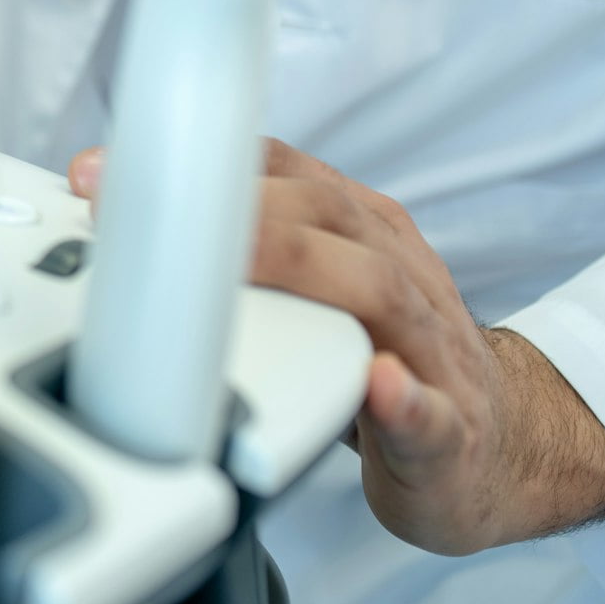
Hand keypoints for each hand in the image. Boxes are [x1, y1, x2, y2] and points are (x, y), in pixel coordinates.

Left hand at [67, 141, 604, 553]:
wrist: (499, 441)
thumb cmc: (382, 354)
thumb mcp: (317, 283)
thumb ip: (243, 245)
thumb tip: (118, 215)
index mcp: (356, 231)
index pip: (281, 173)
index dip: (197, 162)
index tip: (105, 171)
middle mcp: (396, 271)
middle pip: (321, 217)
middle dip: (229, 208)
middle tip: (150, 212)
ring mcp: (430, 351)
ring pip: (378, 291)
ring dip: (306, 274)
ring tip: (235, 269)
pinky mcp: (451, 433)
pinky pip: (432, 413)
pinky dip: (403, 400)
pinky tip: (377, 386)